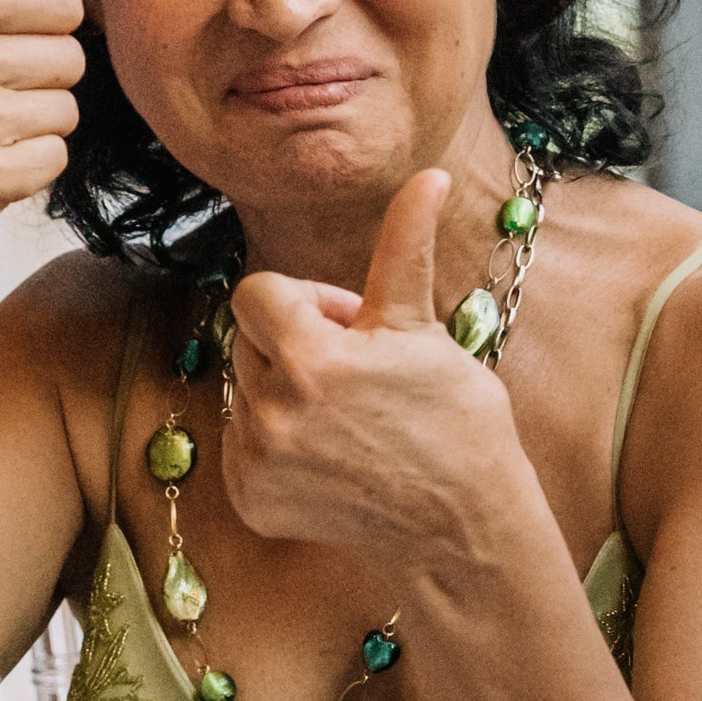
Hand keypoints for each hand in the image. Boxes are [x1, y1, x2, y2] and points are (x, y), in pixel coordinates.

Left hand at [223, 172, 532, 573]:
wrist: (460, 525)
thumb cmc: (455, 420)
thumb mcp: (423, 328)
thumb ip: (403, 248)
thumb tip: (428, 176)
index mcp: (311, 359)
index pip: (258, 292)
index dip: (306, 300)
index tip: (351, 327)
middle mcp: (271, 412)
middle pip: (249, 339)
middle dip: (294, 344)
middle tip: (358, 373)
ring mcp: (255, 462)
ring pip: (246, 390)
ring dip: (284, 391)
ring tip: (346, 419)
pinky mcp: (249, 500)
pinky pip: (241, 443)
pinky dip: (275, 444)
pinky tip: (330, 456)